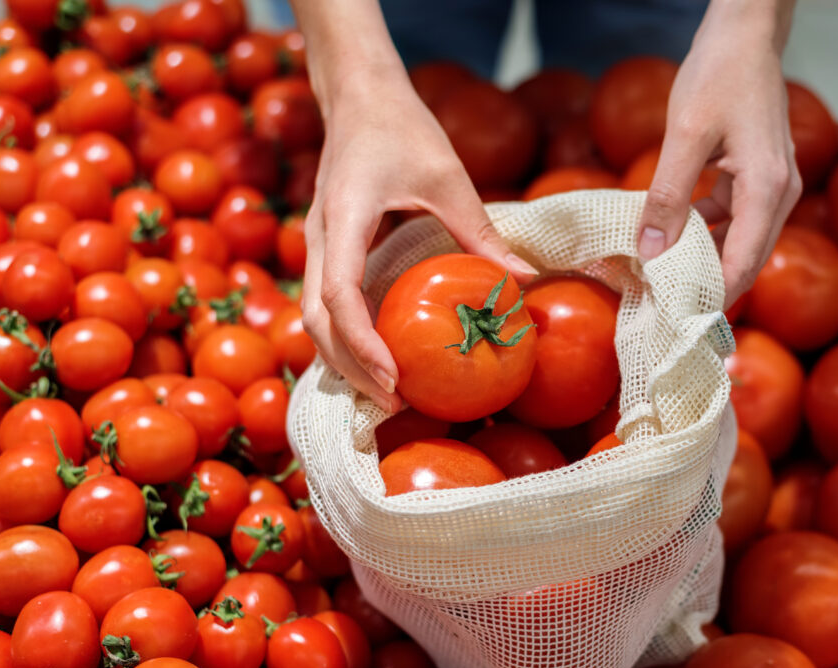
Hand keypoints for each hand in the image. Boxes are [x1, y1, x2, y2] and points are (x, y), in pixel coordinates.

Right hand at [300, 65, 536, 411]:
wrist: (359, 95)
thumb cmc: (403, 127)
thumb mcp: (448, 176)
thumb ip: (481, 231)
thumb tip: (525, 282)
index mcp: (345, 217)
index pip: (338, 295)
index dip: (362, 343)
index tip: (392, 377)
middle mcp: (320, 237)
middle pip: (316, 321)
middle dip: (350, 368)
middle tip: (395, 402)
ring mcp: (318, 245)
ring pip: (313, 319)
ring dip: (343, 360)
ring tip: (388, 394)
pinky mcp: (327, 249)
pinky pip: (325, 305)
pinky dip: (344, 339)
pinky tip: (377, 361)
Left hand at [636, 0, 801, 308]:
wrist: (744, 36)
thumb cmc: (720, 74)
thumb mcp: (685, 135)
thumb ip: (667, 194)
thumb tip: (651, 250)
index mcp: (769, 189)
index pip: (743, 265)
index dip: (711, 298)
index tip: (676, 321)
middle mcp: (780, 194)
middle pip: (745, 262)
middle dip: (706, 288)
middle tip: (663, 311)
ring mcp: (772, 188)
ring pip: (738, 243)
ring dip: (701, 261)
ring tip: (658, 280)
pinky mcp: (758, 179)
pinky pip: (732, 221)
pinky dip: (704, 234)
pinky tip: (669, 238)